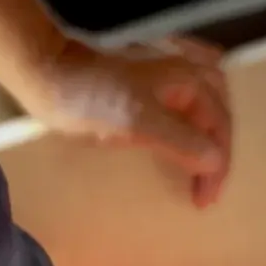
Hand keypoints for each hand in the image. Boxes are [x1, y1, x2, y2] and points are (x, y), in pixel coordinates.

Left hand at [18, 33, 230, 208]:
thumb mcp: (135, 121)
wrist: (44, 70)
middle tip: (209, 183)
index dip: (216, 166)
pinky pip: (184, 86)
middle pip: (220, 104)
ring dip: (212, 123)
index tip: (203, 201)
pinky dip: (193, 106)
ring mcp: (163, 64)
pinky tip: (186, 118)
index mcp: (186, 76)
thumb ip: (180, 139)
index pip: (218, 125)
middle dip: (221, 144)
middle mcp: (183, 64)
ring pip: (206, 90)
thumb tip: (216, 160)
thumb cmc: (89, 97)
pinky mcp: (144, 71)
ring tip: (209, 156)